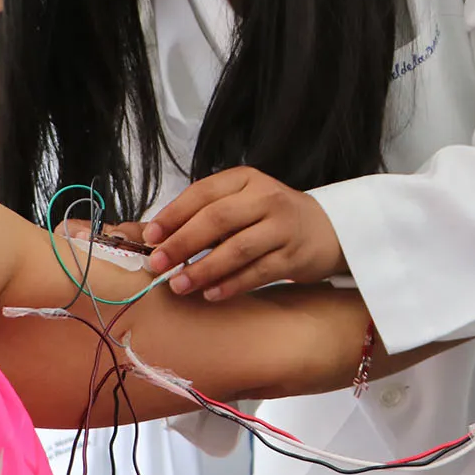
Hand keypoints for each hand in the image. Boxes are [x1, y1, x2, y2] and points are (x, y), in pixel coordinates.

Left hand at [143, 167, 345, 301]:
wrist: (328, 229)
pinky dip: (231, 285)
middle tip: (157, 264)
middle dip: (183, 243)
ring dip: (203, 269)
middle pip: (217, 219)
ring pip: (236, 249)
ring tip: (178, 284)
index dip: (173, 215)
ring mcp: (283, 227)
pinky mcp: (294, 256)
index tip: (150, 236)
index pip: (203, 193)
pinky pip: (257, 273)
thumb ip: (201, 216)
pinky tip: (210, 294)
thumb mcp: (241, 203)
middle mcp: (266, 198)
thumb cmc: (271, 217)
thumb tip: (145, 236)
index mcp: (246, 179)